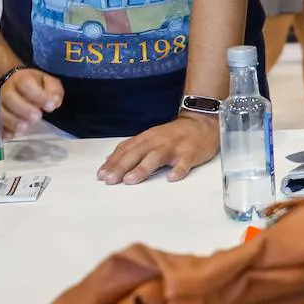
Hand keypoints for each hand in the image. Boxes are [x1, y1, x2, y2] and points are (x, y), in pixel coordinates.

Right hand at [0, 68, 63, 137]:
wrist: (12, 82)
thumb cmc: (33, 84)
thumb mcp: (46, 82)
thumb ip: (53, 90)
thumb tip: (54, 102)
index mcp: (21, 79)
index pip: (26, 84)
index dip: (38, 96)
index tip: (50, 107)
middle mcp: (6, 90)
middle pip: (9, 97)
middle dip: (23, 109)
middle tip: (36, 118)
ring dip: (12, 121)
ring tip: (25, 127)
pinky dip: (2, 130)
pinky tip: (11, 135)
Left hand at [97, 115, 218, 184]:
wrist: (202, 123)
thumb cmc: (174, 135)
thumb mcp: (151, 137)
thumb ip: (132, 148)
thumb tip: (110, 160)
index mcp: (147, 138)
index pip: (127, 149)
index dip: (113, 162)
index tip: (101, 175)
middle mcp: (158, 141)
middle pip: (137, 153)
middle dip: (122, 166)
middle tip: (110, 180)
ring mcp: (174, 147)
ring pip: (156, 157)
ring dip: (142, 168)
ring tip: (130, 180)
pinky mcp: (190, 153)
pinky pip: (184, 162)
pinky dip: (178, 170)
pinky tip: (171, 178)